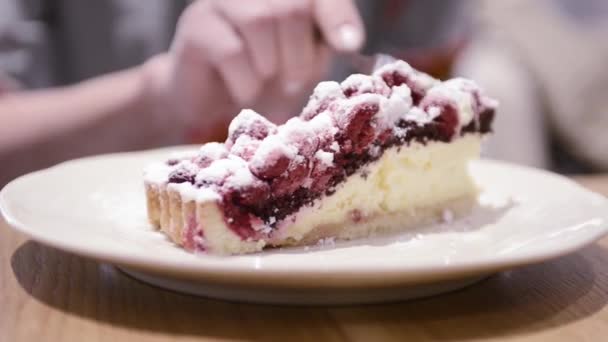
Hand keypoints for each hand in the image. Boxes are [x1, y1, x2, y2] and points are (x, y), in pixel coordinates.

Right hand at [142, 0, 364, 135]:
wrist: (211, 103)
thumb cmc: (263, 78)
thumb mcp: (303, 61)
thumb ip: (324, 44)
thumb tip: (350, 40)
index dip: (336, 15)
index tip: (350, 45)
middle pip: (290, 6)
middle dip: (300, 53)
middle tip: (295, 81)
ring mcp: (219, 3)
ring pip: (259, 21)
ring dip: (272, 65)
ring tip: (268, 83)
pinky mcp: (195, 28)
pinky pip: (230, 50)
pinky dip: (246, 82)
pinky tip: (245, 92)